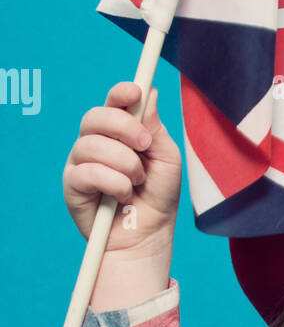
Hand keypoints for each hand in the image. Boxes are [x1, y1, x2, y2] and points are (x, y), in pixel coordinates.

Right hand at [63, 81, 181, 254]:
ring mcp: (81, 162)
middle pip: (95, 116)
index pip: (113, 102)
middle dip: (124, 127)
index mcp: (120, 131)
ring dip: (124, 163)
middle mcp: (96, 141)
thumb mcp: (167, 159)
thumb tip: (148, 93)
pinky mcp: (72, 184)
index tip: (136, 92)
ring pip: (92, 145)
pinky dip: (114, 184)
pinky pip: (88, 172)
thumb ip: (155, 129)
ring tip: (138, 181)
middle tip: (145, 146)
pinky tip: (123, 196)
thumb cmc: (158, 196)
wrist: (148, 235)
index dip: (121, 92)